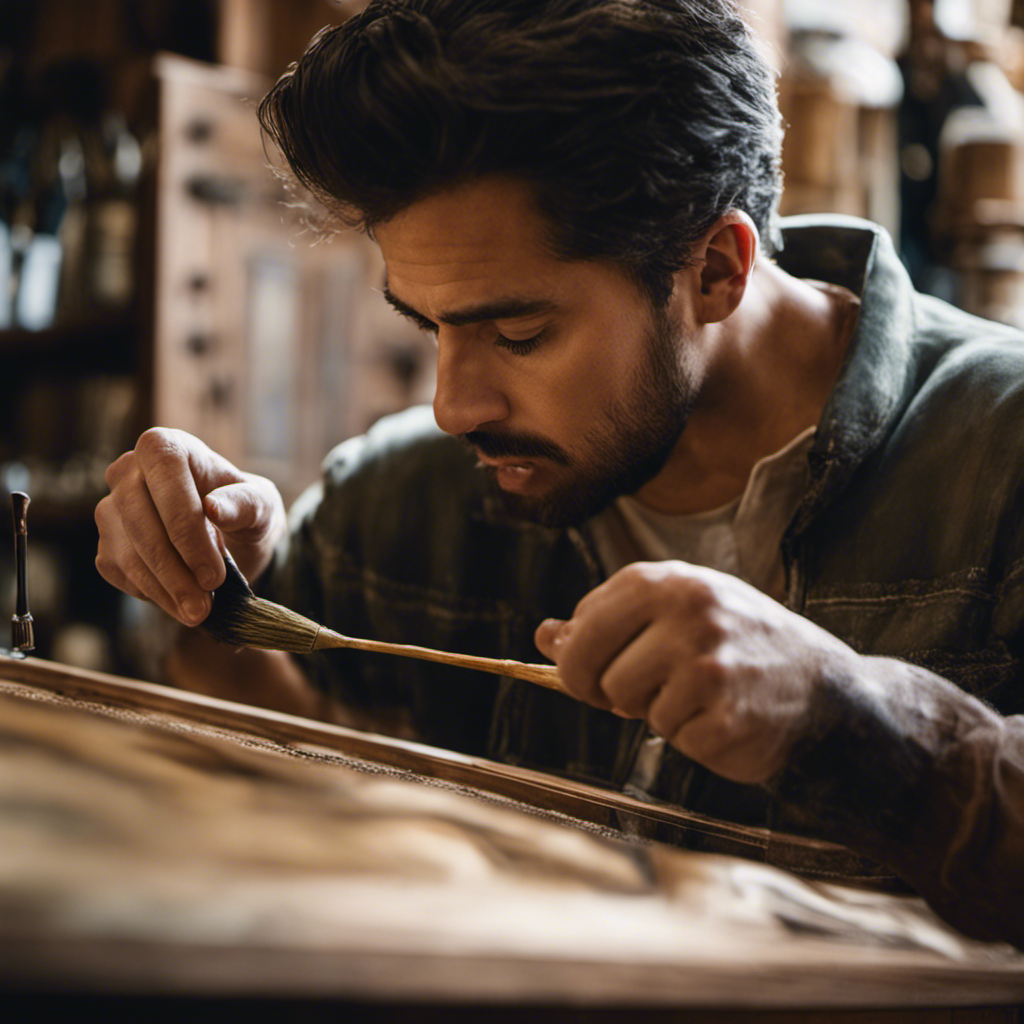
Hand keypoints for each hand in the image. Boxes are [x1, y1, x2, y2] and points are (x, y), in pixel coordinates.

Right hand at [95, 428, 285, 625]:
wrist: (231, 537)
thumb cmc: (244, 511)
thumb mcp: (261, 505)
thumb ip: (245, 502)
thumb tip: (214, 508)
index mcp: (167, 446)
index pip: (165, 474)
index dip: (185, 526)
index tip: (213, 572)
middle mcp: (129, 470)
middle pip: (139, 518)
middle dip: (174, 569)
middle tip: (205, 605)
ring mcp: (111, 507)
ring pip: (125, 550)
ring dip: (162, 588)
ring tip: (198, 611)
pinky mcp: (106, 541)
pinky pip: (117, 570)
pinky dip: (149, 592)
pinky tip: (179, 600)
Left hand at [534, 561, 861, 784]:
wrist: (823, 688)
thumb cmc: (736, 645)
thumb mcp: (674, 613)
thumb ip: (608, 623)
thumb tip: (545, 635)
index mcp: (666, 581)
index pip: (583, 625)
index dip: (580, 658)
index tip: (599, 669)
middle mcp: (688, 612)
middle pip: (596, 668)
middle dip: (607, 690)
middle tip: (640, 692)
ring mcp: (708, 663)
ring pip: (630, 704)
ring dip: (655, 710)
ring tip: (697, 694)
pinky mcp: (725, 714)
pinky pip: (672, 737)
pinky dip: (691, 736)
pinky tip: (723, 715)